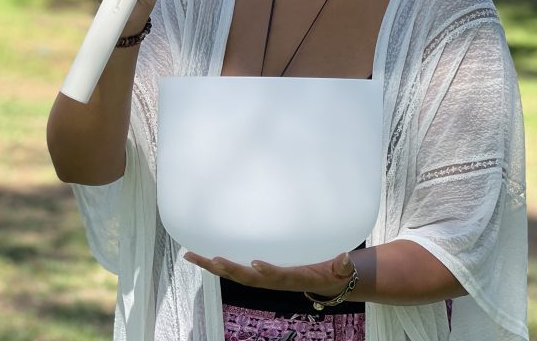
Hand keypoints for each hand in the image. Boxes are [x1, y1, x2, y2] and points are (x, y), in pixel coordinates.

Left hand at [183, 250, 354, 298]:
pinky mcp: (257, 272)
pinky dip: (216, 262)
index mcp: (293, 278)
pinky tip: (200, 254)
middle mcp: (272, 280)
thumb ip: (342, 266)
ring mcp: (262, 277)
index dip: (268, 272)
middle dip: (231, 270)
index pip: (279, 276)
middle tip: (214, 260)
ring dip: (213, 266)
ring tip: (192, 255)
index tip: (256, 264)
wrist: (326, 283)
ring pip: (234, 273)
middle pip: (248, 278)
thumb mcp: (341, 271)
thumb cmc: (332, 272)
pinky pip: (234, 268)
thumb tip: (345, 257)